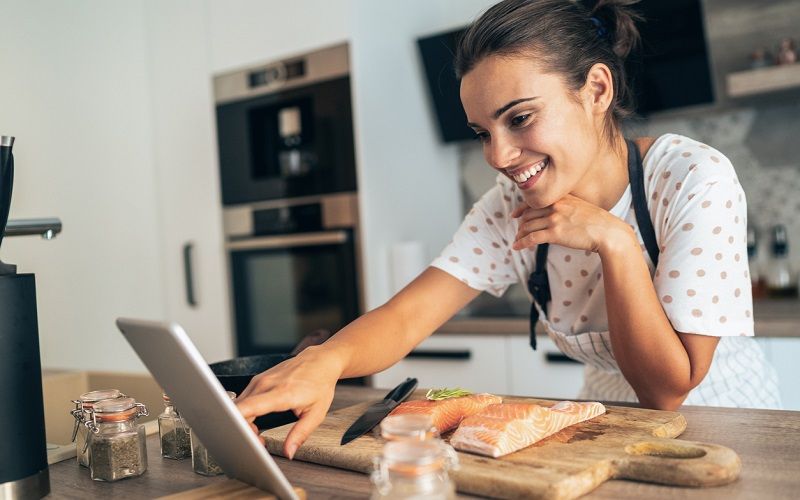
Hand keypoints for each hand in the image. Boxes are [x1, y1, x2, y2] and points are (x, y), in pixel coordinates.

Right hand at [236, 345, 341, 458]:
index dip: (240, 426)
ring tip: (259, 430)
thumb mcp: (316, 414)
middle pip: (238, 410)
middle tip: (259, 440)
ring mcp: (260, 379)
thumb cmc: (320, 385)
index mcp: (282, 393)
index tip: (251, 439)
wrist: (320, 361)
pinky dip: (246, 411)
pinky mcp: (258, 379)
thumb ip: (300, 434)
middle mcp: (267, 384)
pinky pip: (243, 398)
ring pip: (238, 404)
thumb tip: (288, 452)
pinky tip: (258, 418)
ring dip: (243, 421)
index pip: (248, 407)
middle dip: (243, 429)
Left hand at [510, 194, 630, 253]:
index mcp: (561, 198)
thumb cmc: (598, 222)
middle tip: (518, 232)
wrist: (608, 232)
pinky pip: (531, 238)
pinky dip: (522, 243)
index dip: (521, 208)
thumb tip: (554, 214)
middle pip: (529, 215)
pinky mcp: (555, 233)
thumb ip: (566, 207)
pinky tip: (517, 247)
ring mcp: (555, 219)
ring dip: (520, 235)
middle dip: (521, 225)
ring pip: (528, 226)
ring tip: (517, 241)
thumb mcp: (580, 206)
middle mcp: (555, 206)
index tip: (515, 214)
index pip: (534, 201)